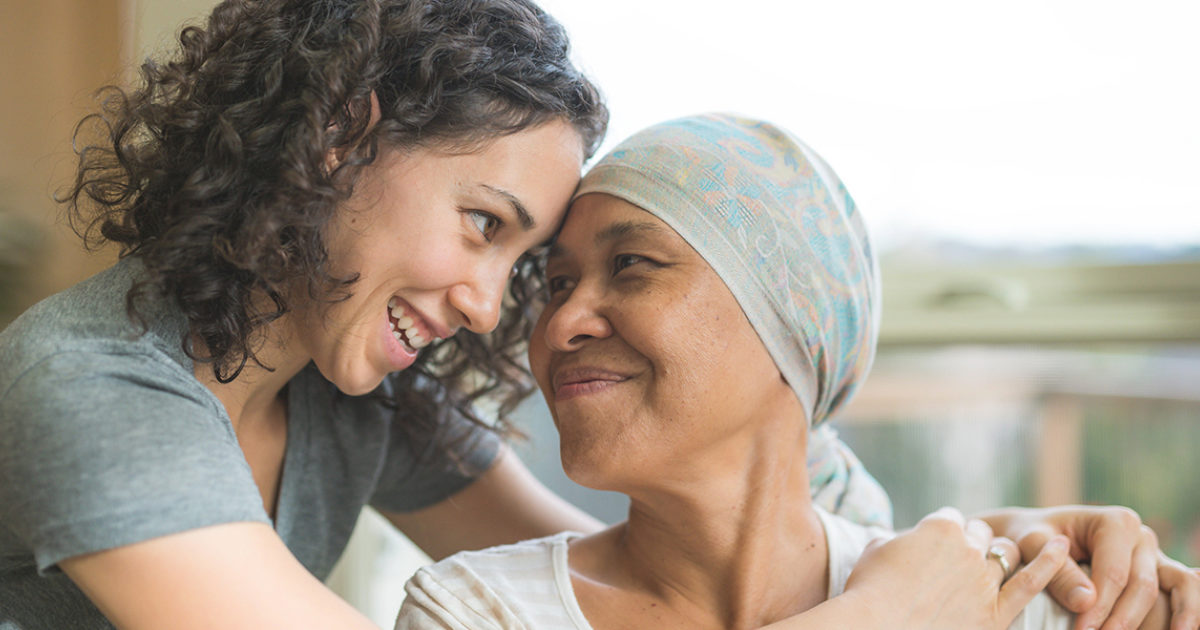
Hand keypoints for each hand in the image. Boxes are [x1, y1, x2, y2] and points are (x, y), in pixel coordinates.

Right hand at [845, 507, 1069, 629]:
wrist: (875, 628)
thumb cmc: (866, 593)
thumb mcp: (871, 554)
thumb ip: (888, 541)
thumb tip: (886, 538)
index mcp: (938, 529)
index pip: (952, 519)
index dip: (945, 532)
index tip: (937, 547)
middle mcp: (967, 549)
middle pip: (981, 535)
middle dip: (974, 544)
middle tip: (961, 561)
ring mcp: (984, 581)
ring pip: (1006, 555)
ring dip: (1002, 556)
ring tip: (997, 563)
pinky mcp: (995, 613)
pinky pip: (1031, 583)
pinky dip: (1050, 565)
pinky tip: (1064, 550)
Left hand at [980, 505, 1199, 629]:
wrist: (1038, 536)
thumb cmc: (1033, 537)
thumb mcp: (1033, 546)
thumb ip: (1057, 572)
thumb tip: (1087, 601)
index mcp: (1115, 522)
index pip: (1113, 573)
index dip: (1101, 606)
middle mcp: (1141, 536)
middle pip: (1143, 585)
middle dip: (1123, 618)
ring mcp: (1153, 554)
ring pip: (1174, 587)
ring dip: (1174, 616)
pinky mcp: (1158, 572)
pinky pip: (1180, 589)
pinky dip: (1187, 610)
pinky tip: (1180, 629)